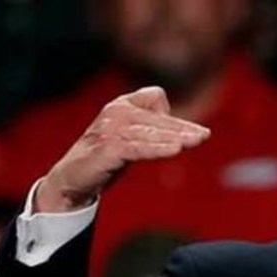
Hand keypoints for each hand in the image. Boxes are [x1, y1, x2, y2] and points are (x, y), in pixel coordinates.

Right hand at [36, 86, 210, 212]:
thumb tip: (185, 132)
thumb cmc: (105, 158)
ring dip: (175, 138)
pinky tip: (175, 150)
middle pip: (158, 117)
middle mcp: (115, 111)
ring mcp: (110, 129)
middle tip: (205, 136)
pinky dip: (157, 149)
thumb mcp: (132, 137)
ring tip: (196, 141)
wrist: (72, 179)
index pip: (156, 97)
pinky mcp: (107, 148)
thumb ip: (153, 130)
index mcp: (121, 104)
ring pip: (151, 132)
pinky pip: (138, 147)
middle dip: (183, 128)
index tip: (183, 135)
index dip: (172, 116)